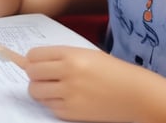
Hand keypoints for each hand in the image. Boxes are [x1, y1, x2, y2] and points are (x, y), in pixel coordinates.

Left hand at [22, 45, 137, 122]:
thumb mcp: (86, 54)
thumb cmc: (111, 71)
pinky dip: (52, 103)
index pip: (34, 55)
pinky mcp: (73, 112)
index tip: (36, 63)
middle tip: (43, 76)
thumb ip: (60, 56)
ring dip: (40, 90)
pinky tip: (65, 98)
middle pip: (32, 73)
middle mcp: (68, 72)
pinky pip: (50, 107)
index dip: (32, 59)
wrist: (135, 93)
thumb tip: (31, 61)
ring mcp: (69, 93)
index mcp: (71, 54)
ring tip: (53, 88)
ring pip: (36, 92)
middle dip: (34, 75)